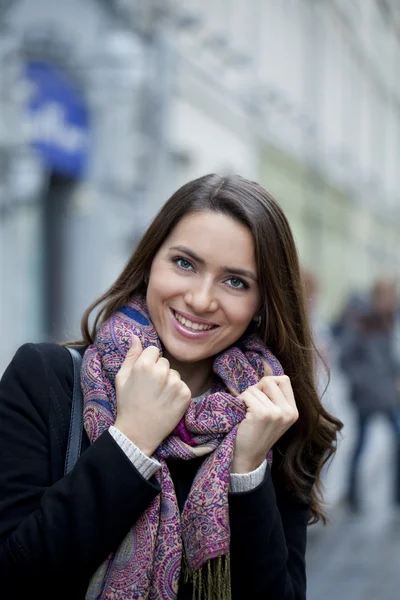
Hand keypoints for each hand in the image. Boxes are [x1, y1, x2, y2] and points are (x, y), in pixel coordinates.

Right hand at [114, 335, 190, 455]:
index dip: (149, 362)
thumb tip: (135, 336)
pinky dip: (177, 394)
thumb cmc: (127, 404)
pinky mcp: (186, 395)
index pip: (154, 350)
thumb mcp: (122, 378)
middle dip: (160, 372)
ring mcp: (175, 383)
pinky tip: (167, 403)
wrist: (137, 433)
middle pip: (165, 362)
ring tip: (159, 398)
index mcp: (144, 365)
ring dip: (169, 382)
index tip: (145, 376)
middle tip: (151, 389)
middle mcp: (161, 372)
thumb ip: (131, 355)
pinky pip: (183, 386)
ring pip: (175, 374)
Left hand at [231, 375, 297, 472]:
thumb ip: (275, 398)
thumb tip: (265, 378)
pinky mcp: (262, 414)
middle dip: (257, 388)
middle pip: (269, 380)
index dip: (269, 384)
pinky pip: (247, 395)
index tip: (262, 397)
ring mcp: (276, 413)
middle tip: (252, 403)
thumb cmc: (258, 433)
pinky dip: (240, 401)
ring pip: (255, 388)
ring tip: (247, 412)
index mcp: (293, 411)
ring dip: (246, 397)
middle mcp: (288, 412)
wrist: (249, 456)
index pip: (284, 380)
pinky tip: (242, 414)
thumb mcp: (275, 416)